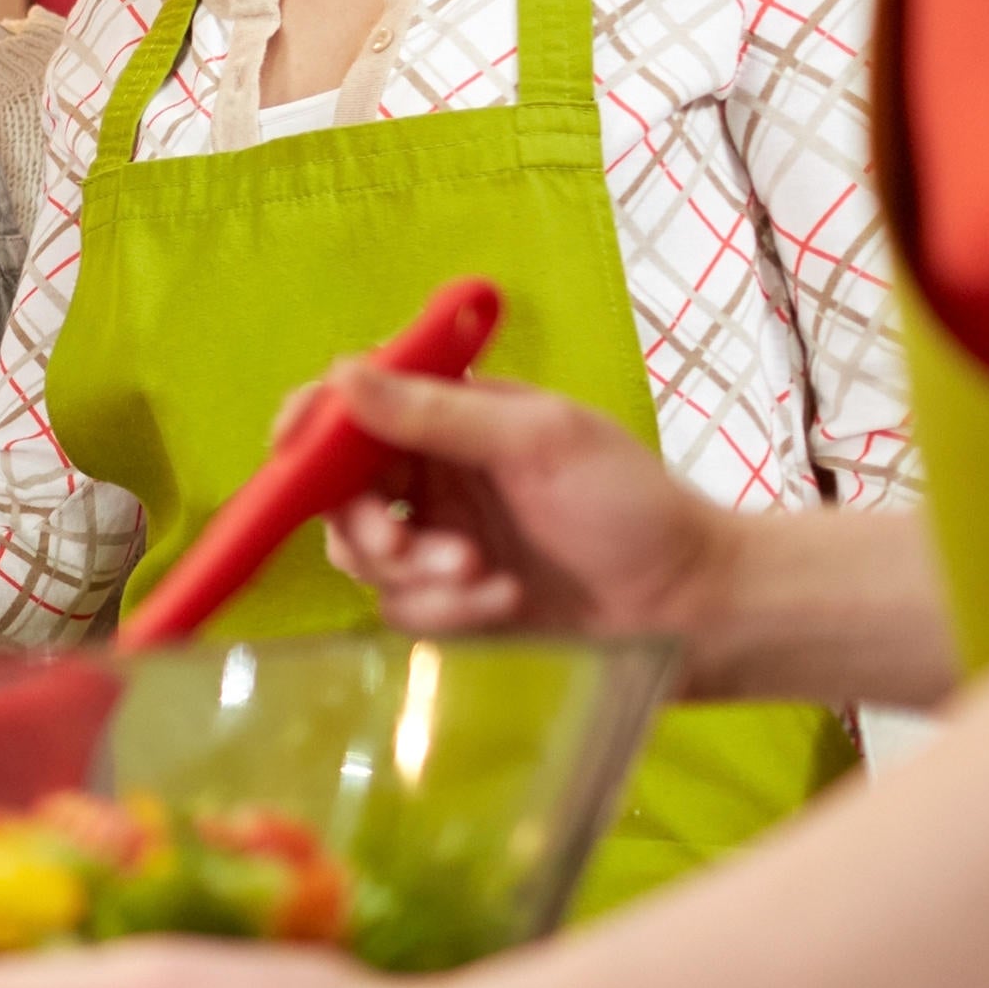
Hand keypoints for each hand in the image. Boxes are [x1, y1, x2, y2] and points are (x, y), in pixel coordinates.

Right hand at [314, 359, 737, 669]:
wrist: (694, 610)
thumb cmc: (632, 507)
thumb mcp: (542, 441)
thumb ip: (439, 412)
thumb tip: (342, 375)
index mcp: (451, 418)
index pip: (354, 407)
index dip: (313, 423)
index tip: (294, 445)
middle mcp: (431, 478)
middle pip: (336, 492)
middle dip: (367, 525)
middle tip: (414, 549)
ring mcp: (435, 544)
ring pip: (360, 557)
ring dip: (414, 574)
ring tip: (483, 578)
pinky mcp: (448, 607)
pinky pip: (399, 611)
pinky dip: (444, 612)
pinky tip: (504, 604)